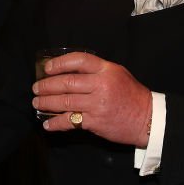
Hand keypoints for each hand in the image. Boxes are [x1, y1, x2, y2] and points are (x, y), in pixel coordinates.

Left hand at [31, 52, 151, 146]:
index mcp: (106, 70)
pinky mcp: (95, 122)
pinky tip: (47, 124)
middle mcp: (101, 85)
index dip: (59, 63)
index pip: (79, 60)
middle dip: (46, 85)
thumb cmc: (130, 94)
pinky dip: (56, 123)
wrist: (148, 119)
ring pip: (65, 101)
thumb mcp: (117, 73)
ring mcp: (97, 104)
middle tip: (36, 88)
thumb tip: (67, 70)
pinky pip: (70, 121)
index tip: (47, 68)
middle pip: (67, 82)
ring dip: (46, 102)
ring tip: (36, 103)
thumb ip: (96, 70)